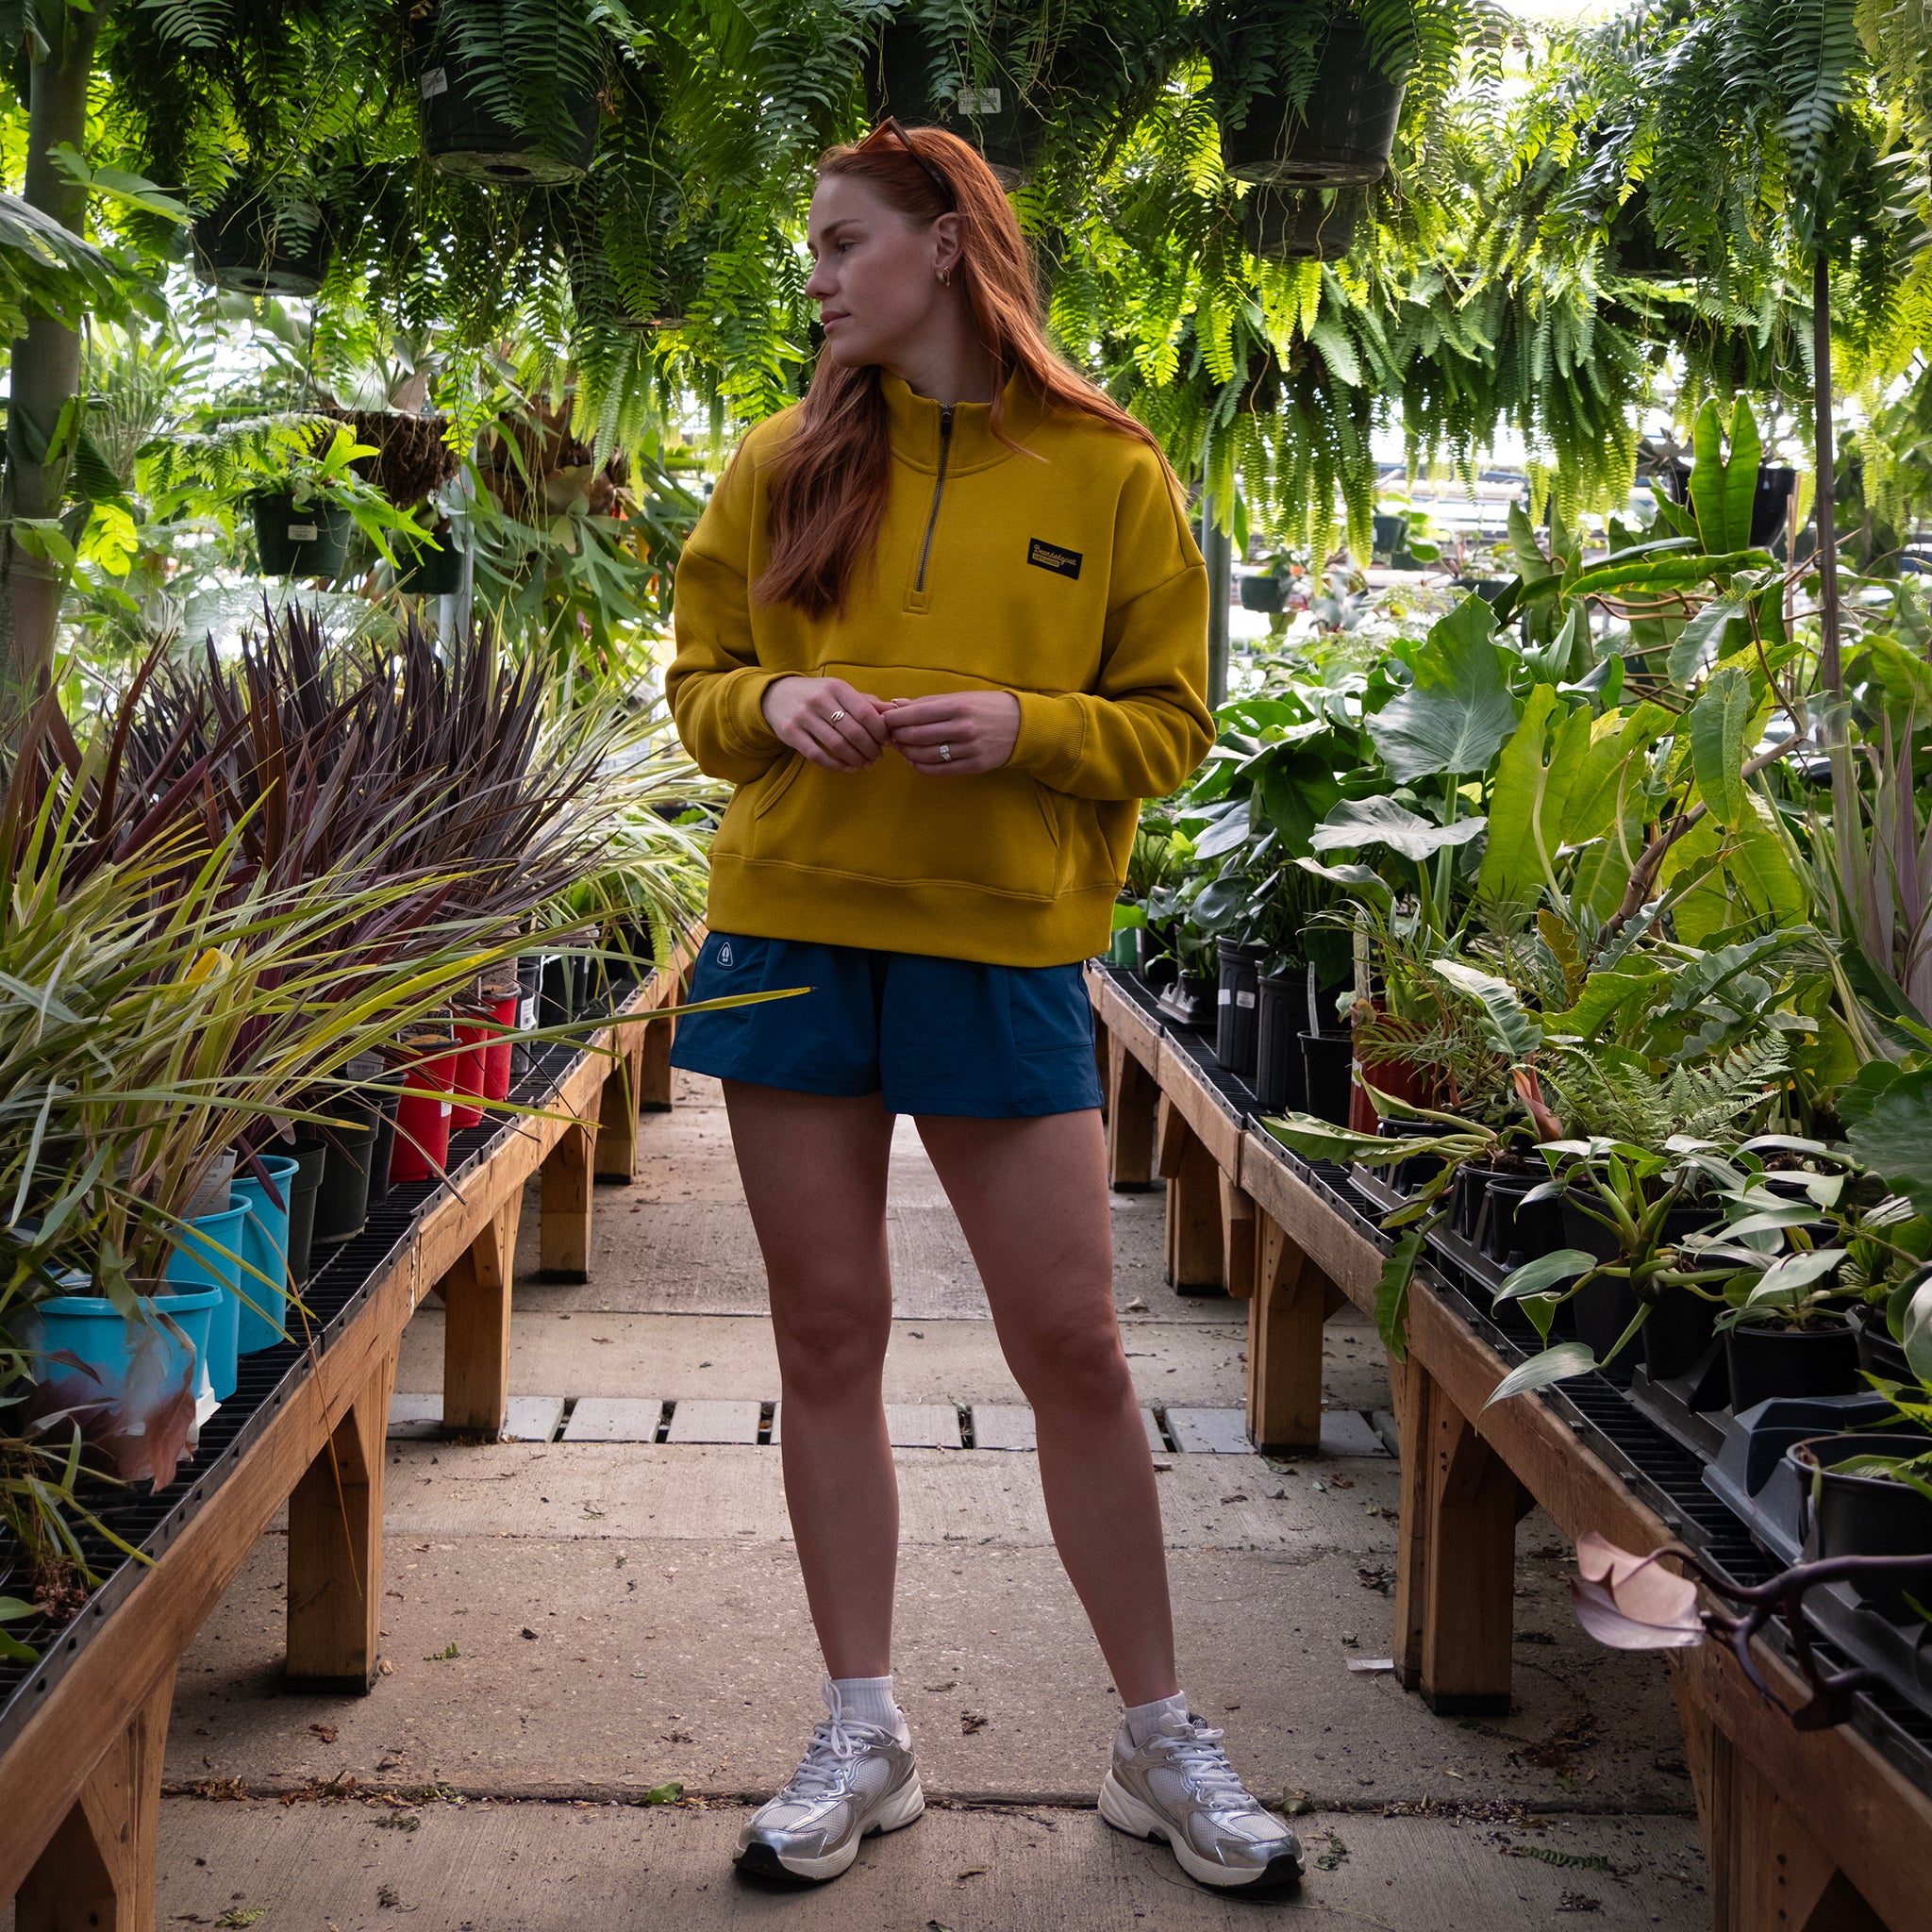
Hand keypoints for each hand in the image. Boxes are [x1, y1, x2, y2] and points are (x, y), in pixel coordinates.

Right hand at [761, 676, 891, 770]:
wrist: (776, 695)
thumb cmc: (817, 695)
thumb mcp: (840, 691)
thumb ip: (866, 702)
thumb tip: (894, 712)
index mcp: (836, 687)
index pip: (866, 713)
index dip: (880, 732)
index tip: (887, 742)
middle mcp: (819, 700)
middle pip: (853, 732)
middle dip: (870, 749)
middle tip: (878, 757)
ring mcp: (803, 718)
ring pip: (837, 746)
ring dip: (856, 759)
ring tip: (865, 764)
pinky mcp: (791, 734)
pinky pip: (818, 755)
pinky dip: (836, 765)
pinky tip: (847, 767)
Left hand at [885, 690, 1021, 775]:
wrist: (1022, 726)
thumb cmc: (987, 707)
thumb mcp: (961, 697)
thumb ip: (928, 703)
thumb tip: (896, 704)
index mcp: (959, 706)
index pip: (915, 714)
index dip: (894, 719)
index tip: (885, 719)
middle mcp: (963, 728)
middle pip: (916, 736)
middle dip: (898, 736)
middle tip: (891, 734)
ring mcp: (969, 749)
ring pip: (925, 755)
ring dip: (907, 752)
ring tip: (902, 746)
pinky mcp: (973, 766)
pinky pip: (939, 770)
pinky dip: (921, 766)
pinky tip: (915, 760)